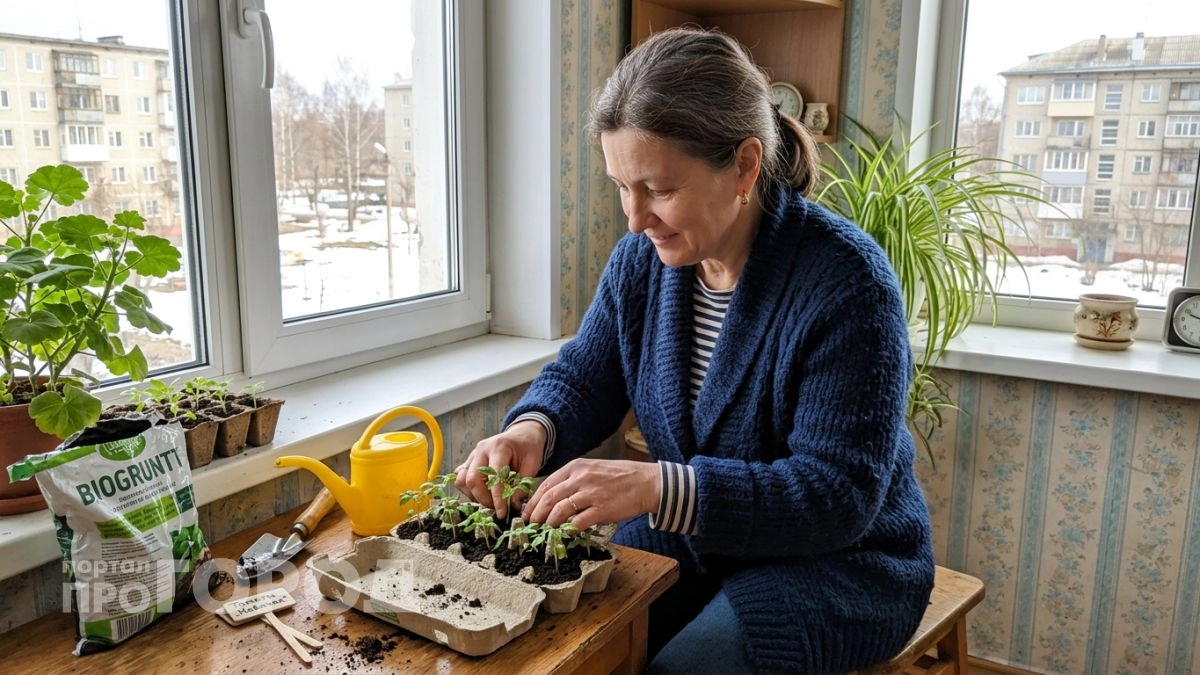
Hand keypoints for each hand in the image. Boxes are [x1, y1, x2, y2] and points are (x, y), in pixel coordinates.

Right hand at [454, 421, 545, 517]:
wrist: (522, 434)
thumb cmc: (528, 448)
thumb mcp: (532, 465)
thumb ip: (521, 485)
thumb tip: (511, 505)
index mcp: (499, 447)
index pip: (494, 476)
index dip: (497, 497)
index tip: (502, 513)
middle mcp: (481, 450)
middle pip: (472, 479)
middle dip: (483, 499)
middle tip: (497, 509)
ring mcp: (472, 455)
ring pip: (462, 480)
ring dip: (474, 496)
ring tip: (490, 501)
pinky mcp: (468, 461)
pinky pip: (460, 478)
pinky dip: (468, 490)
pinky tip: (483, 493)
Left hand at [522, 458, 660, 530]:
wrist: (647, 482)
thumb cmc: (621, 477)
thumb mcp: (593, 469)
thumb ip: (573, 480)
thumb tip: (554, 496)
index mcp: (576, 467)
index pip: (546, 484)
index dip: (533, 501)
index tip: (528, 512)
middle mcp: (581, 478)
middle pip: (549, 497)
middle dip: (535, 514)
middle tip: (530, 526)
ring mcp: (591, 493)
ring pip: (560, 510)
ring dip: (548, 523)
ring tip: (544, 532)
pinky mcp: (602, 509)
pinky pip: (578, 522)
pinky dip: (568, 530)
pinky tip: (565, 534)